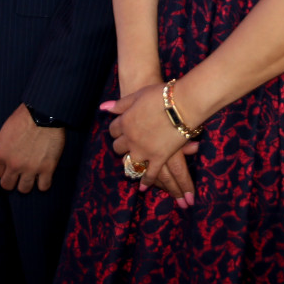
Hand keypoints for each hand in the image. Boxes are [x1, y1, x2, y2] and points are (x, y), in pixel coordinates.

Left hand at [0, 103, 66, 193]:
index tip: (8, 168)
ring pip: (24, 189)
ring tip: (31, 177)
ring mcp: (31, 168)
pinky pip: (43, 187)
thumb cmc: (23, 118)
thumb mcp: (6, 130)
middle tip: (18, 175)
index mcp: (2, 154)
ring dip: (27, 184)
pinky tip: (43, 176)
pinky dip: (43, 183)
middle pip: (7, 185)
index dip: (2, 171)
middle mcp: (14, 164)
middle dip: (12, 181)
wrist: (44, 113)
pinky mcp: (47, 168)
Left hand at [100, 83, 200, 206]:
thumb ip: (120, 104)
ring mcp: (144, 150)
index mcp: (124, 122)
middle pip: (119, 148)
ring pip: (132, 163)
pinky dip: (146, 182)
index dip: (116, 131)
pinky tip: (143, 188)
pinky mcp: (158, 158)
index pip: (113, 130)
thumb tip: (104, 107)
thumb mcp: (137, 96)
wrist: (180, 104)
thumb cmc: (160, 96)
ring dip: (131, 167)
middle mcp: (130, 139)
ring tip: (132, 171)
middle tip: (126, 149)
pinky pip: (150, 174)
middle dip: (122, 149)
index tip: (120, 132)